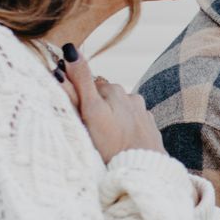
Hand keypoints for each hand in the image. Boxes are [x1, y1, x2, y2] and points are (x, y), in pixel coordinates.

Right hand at [58, 42, 164, 162]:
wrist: (142, 169)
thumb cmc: (111, 143)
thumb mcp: (90, 111)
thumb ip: (80, 81)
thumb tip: (70, 50)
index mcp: (113, 89)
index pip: (89, 85)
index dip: (80, 98)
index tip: (78, 113)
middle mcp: (130, 96)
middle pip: (105, 96)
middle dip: (96, 107)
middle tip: (90, 128)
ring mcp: (142, 112)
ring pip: (119, 109)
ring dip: (111, 118)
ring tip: (106, 138)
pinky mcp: (149, 127)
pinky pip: (131, 123)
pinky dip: (124, 128)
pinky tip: (120, 141)